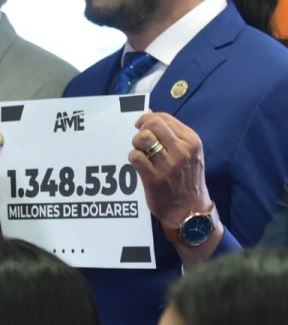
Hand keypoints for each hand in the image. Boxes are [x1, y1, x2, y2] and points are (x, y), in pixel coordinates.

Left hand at [128, 112, 210, 228]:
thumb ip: (171, 134)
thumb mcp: (189, 154)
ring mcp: (169, 165)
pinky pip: (136, 158)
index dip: (148, 118)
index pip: (164, 118)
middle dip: (141, 129)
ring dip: (136, 144)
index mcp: (192, 141)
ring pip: (143, 139)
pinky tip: (137, 165)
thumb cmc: (187, 180)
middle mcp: (182, 150)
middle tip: (139, 140)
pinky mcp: (155, 179)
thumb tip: (148, 113)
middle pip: (152, 124)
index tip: (141, 125)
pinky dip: (133, 158)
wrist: (190, 211)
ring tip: (139, 152)